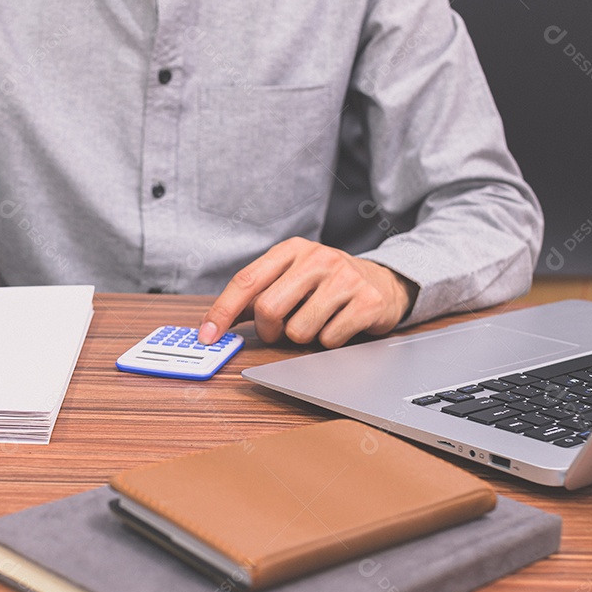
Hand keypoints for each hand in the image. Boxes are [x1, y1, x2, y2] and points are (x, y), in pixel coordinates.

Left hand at [198, 237, 416, 347]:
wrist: (384, 283)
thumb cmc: (327, 285)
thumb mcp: (290, 279)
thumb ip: (254, 298)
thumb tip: (215, 324)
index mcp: (291, 250)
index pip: (246, 281)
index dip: (222, 311)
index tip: (208, 335)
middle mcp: (317, 258)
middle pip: (269, 309)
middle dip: (269, 330)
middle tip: (280, 331)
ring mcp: (344, 278)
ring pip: (299, 330)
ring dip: (302, 337)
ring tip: (317, 322)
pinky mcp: (366, 301)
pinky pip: (329, 340)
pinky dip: (328, 342)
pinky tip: (339, 325)